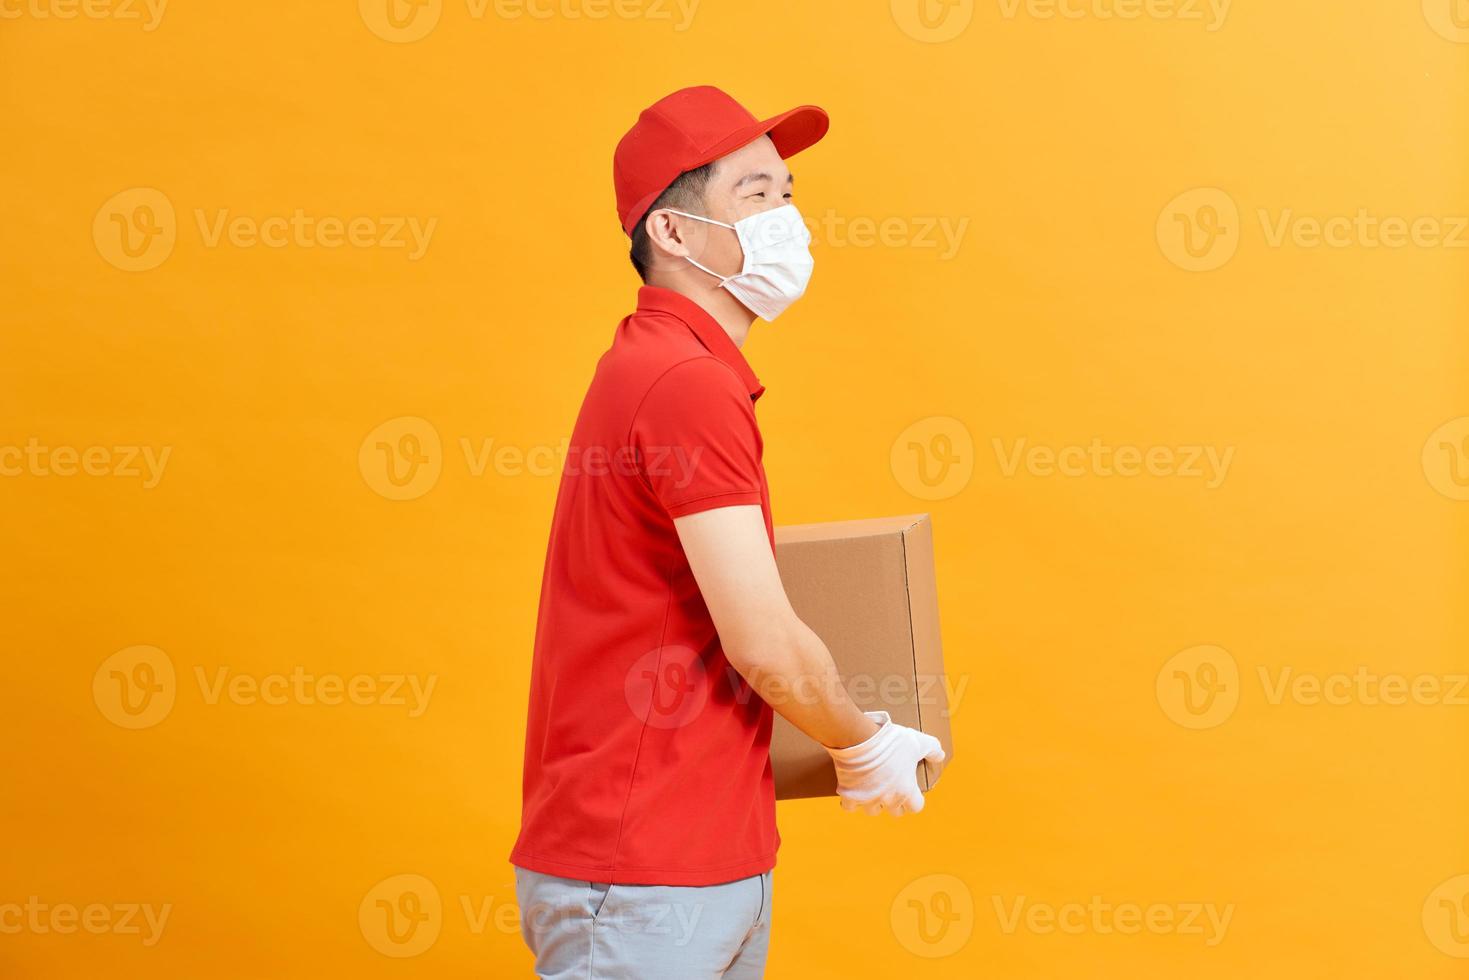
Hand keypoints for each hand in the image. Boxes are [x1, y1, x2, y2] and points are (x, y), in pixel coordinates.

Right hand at [825, 711, 944, 815]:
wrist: (859, 739)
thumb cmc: (890, 742)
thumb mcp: (917, 741)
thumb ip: (932, 749)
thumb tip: (940, 756)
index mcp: (906, 790)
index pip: (916, 807)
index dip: (914, 799)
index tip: (911, 790)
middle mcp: (888, 799)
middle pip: (895, 812)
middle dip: (895, 802)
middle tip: (892, 788)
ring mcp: (867, 799)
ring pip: (873, 811)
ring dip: (874, 803)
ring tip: (872, 790)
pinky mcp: (849, 795)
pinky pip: (849, 807)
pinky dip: (851, 801)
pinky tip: (852, 792)